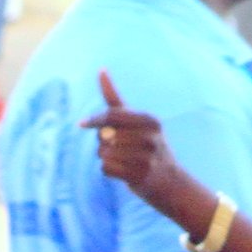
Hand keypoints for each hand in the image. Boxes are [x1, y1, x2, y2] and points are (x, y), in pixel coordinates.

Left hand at [82, 72, 202, 224]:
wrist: (169, 181)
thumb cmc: (146, 145)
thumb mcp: (136, 120)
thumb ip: (115, 99)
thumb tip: (100, 69)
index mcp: (149, 120)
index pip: (111, 115)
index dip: (94, 120)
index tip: (81, 124)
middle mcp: (150, 137)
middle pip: (104, 135)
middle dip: (103, 142)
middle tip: (119, 148)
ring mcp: (146, 157)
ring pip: (103, 153)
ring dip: (105, 157)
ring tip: (123, 160)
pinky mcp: (139, 175)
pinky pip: (106, 168)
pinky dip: (108, 171)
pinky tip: (121, 172)